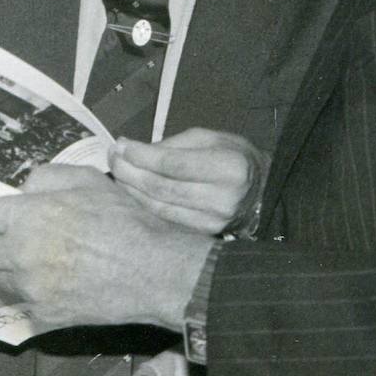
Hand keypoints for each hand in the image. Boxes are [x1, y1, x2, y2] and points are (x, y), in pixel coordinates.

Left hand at [0, 164, 212, 329]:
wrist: (154, 270)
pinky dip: (14, 285)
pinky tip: (23, 276)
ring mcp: (30, 289)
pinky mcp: (44, 314)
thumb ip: (45, 177)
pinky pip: (17, 297)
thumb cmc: (122, 219)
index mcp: (26, 217)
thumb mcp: (85, 180)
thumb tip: (22, 187)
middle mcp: (19, 255)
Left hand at [110, 128, 269, 234]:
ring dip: (131, 190)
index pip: (173, 165)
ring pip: (159, 208)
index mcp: (228, 168)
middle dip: (130, 172)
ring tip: (117, 173)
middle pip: (162, 188)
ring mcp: (212, 222)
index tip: (120, 145)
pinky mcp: (203, 235)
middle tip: (111, 158)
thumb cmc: (235, 159)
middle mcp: (221, 199)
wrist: (263, 195)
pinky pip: (165, 220)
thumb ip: (174, 144)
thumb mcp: (211, 139)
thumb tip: (134, 150)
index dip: (141, 156)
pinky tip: (130, 192)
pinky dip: (143, 206)